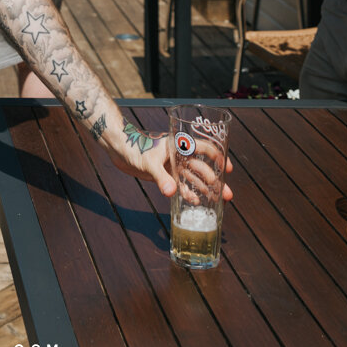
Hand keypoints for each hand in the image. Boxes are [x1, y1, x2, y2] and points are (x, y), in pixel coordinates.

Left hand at [101, 122, 233, 203]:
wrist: (119, 149)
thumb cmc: (135, 147)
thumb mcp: (149, 162)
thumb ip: (161, 178)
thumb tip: (172, 193)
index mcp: (179, 145)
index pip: (204, 147)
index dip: (218, 157)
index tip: (228, 169)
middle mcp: (178, 155)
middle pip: (202, 167)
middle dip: (215, 180)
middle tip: (227, 194)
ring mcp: (172, 166)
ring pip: (193, 178)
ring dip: (205, 188)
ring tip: (218, 201)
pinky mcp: (164, 175)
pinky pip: (180, 185)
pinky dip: (188, 193)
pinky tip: (196, 202)